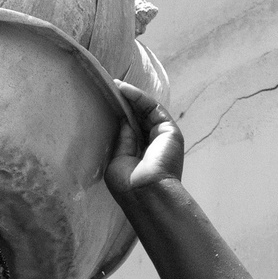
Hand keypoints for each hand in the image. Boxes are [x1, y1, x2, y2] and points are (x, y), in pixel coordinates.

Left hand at [106, 80, 183, 201]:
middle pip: (140, 117)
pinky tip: (125, 90)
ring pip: (148, 110)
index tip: (108, 103)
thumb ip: (123, 139)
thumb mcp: (118, 159)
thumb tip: (124, 120)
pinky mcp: (170, 130)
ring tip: (116, 86)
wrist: (144, 192)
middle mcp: (154, 145)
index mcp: (142, 155)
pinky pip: (154, 108)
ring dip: (133, 96)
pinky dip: (140, 97)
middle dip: (127, 102)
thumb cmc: (128, 184)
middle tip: (111, 89)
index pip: (133, 129)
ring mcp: (163, 137)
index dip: (122, 115)